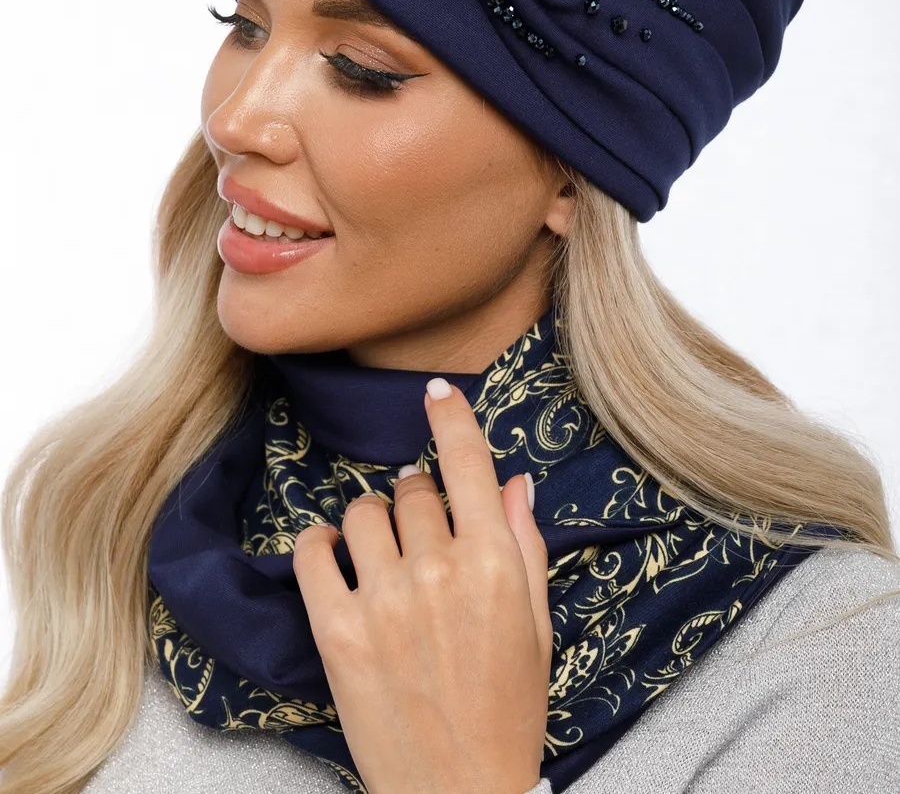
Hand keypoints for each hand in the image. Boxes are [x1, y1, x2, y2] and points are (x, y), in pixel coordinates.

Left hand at [292, 377, 552, 793]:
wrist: (459, 792)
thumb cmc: (507, 710)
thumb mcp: (536, 626)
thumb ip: (523, 545)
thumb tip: (515, 482)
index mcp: (493, 564)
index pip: (467, 463)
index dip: (449, 416)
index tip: (435, 392)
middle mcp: (437, 571)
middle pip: (411, 488)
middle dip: (417, 497)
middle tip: (422, 531)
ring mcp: (382, 600)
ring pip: (362, 512)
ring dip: (371, 520)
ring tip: (380, 551)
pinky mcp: (336, 632)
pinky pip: (312, 553)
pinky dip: (318, 543)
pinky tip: (331, 551)